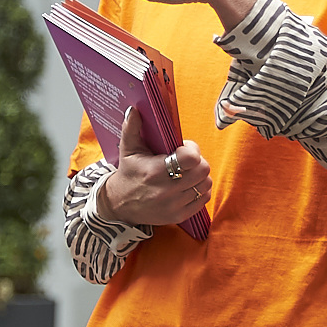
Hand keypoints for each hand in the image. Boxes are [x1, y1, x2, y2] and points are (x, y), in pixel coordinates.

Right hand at [98, 105, 211, 227]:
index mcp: (155, 171)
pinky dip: (199, 191)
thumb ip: (131, 128)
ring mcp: (173, 205)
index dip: (192, 150)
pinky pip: (204, 200)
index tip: (183, 148)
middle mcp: (166, 190)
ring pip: (206, 185)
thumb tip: (134, 109)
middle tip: (186, 161)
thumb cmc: (128, 173)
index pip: (191, 158)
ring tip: (186, 173)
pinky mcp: (179, 216)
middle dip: (197, 162)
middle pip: (203, 170)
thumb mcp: (127, 150)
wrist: (120, 205)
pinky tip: (187, 186)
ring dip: (199, 176)